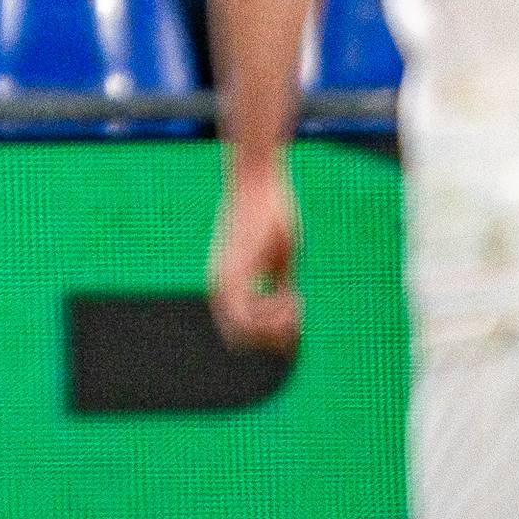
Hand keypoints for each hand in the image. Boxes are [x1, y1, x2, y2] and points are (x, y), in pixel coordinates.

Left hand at [208, 158, 302, 353]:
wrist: (256, 179)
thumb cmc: (270, 213)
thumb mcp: (279, 259)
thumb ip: (278, 288)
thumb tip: (289, 320)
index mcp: (228, 286)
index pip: (243, 332)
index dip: (271, 336)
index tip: (297, 316)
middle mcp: (219, 286)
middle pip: (241, 338)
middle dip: (273, 337)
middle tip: (299, 313)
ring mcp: (222, 280)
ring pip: (242, 332)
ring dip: (273, 328)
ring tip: (296, 303)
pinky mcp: (232, 271)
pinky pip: (247, 316)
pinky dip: (272, 317)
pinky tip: (293, 298)